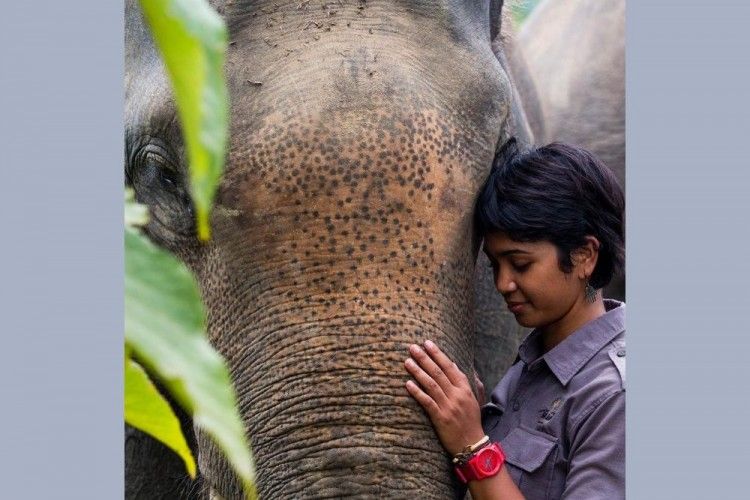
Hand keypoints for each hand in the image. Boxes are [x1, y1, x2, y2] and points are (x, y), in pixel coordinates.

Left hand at [404, 340, 484, 455]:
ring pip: (431, 384)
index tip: (428, 343)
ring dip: (418, 372)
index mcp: (465, 388)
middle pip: (438, 372)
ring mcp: (448, 406)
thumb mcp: (475, 399)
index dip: (438, 354)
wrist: (472, 444)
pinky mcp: (440, 418)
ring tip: (407, 361)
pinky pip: (427, 402)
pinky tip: (408, 384)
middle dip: (425, 358)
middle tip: (413, 347)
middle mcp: (457, 395)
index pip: (450, 366)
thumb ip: (470, 381)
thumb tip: (460, 365)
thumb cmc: (472, 420)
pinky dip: (417, 392)